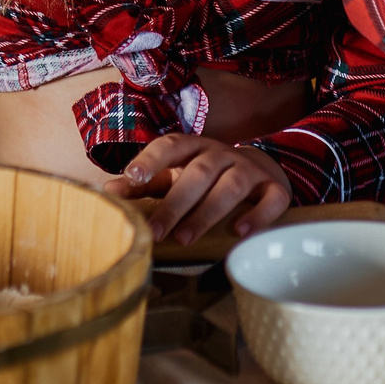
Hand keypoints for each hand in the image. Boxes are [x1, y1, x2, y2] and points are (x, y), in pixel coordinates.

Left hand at [104, 133, 294, 243]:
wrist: (260, 170)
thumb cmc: (207, 177)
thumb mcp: (176, 174)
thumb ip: (147, 183)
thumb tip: (109, 191)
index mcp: (194, 148)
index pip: (172, 145)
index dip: (152, 158)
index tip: (133, 175)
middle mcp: (222, 154)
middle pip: (198, 173)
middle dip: (175, 203)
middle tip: (156, 231)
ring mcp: (250, 170)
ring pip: (231, 186)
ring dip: (207, 213)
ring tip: (185, 238)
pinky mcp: (275, 188)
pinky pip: (270, 200)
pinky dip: (256, 216)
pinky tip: (238, 232)